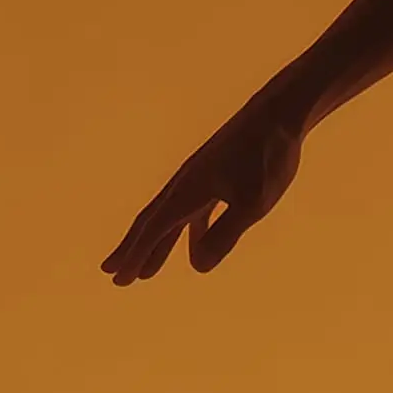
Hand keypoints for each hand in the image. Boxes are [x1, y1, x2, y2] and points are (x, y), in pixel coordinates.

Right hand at [102, 89, 306, 284]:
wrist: (280, 112)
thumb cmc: (267, 158)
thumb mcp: (252, 204)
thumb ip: (224, 235)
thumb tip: (198, 266)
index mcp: (188, 191)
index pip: (154, 230)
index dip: (135, 256)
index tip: (117, 279)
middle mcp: (186, 184)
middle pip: (153, 222)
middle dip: (133, 250)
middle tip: (112, 273)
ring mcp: (201, 177)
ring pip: (172, 217)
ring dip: (159, 243)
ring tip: (149, 270)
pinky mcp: (218, 173)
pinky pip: (196, 209)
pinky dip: (191, 230)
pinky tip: (196, 244)